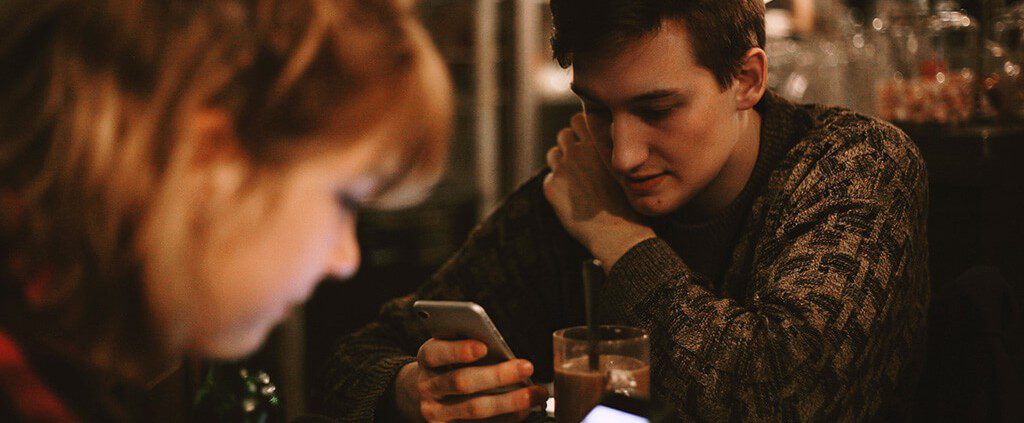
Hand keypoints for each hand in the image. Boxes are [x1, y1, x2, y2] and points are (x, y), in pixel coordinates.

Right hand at [393, 339, 548, 421]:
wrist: (425, 397)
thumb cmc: (448, 365)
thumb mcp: (449, 349)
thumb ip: (466, 343)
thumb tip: (500, 343)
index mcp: (427, 360)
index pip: (436, 353)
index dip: (458, 350)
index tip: (483, 347)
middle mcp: (428, 387)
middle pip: (462, 381)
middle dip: (497, 375)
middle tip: (526, 367)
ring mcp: (436, 414)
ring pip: (475, 408)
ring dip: (510, 401)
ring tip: (537, 393)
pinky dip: (507, 418)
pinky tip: (525, 410)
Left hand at [543, 113, 654, 269]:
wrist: (619, 232)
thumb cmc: (629, 201)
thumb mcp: (624, 165)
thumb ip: (608, 149)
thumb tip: (600, 141)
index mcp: (596, 142)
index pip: (579, 119)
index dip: (584, 130)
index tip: (589, 142)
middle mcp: (576, 151)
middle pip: (564, 134)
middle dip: (570, 144)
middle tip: (581, 162)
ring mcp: (561, 169)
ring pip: (553, 154)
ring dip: (561, 162)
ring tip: (576, 180)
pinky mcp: (551, 188)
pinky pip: (550, 179)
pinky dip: (558, 186)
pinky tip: (573, 198)